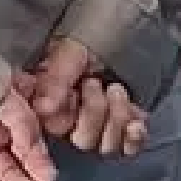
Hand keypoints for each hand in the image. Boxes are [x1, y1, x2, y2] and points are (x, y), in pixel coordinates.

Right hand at [31, 38, 147, 157]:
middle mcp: (74, 122)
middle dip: (95, 112)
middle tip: (97, 83)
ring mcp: (101, 129)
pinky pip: (129, 148)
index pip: (54, 128)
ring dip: (117, 118)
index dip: (67, 116)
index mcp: (52, 103)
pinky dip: (134, 137)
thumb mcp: (70, 53)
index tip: (75, 92)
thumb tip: (43, 109)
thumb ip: (55, 80)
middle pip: (83, 141)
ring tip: (116, 88)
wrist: (121, 32)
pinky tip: (137, 122)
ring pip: (108, 146)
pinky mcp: (124, 131)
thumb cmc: (89, 40)